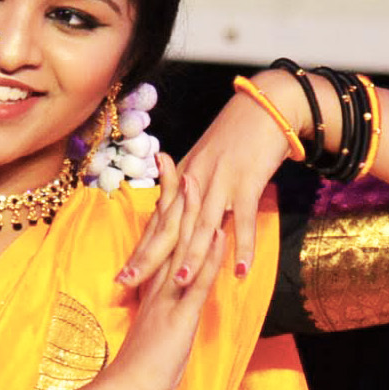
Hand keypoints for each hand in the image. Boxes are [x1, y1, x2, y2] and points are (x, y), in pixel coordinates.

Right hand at [99, 153, 231, 389]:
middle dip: (173, 194)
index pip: (158, 236)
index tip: (165, 173)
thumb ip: (156, 304)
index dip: (163, 203)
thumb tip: (159, 288)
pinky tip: (216, 233)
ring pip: (181, 249)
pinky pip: (195, 281)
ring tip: (197, 180)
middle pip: (167, 232)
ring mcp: (168, 298)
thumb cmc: (141, 367)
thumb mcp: (152, 328)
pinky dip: (206, 256)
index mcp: (153, 285)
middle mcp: (158, 285)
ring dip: (191, 215)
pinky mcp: (180, 316)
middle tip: (173, 158)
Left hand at [119, 75, 300, 285]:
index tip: (123, 274)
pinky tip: (239, 271)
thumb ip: (191, 188)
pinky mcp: (247, 182)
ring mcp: (221, 182)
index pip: (158, 220)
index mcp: (184, 177)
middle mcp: (195, 180)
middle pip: (170, 226)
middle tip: (128, 283)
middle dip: (149, 257)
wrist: (265, 106)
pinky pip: (244, 219)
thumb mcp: (206, 161)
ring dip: (192, 255)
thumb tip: (177, 212)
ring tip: (179, 283)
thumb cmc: (236, 135)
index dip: (141, 247)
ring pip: (202, 224)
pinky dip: (242, 245)